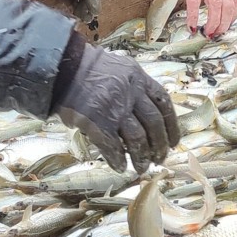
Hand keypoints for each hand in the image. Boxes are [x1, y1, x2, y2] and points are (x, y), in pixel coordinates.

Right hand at [54, 40, 179, 170]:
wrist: (62, 68)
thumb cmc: (88, 70)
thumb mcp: (119, 70)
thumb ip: (134, 89)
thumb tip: (144, 117)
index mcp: (139, 79)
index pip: (164, 104)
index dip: (171, 126)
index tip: (174, 142)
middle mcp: (131, 93)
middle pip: (154, 124)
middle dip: (159, 145)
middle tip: (160, 159)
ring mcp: (114, 108)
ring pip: (137, 138)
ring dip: (141, 156)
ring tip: (141, 168)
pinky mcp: (97, 122)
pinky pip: (112, 146)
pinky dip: (117, 159)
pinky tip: (120, 166)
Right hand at [174, 0, 236, 37]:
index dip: (234, 14)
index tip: (228, 23)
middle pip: (228, 5)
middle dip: (224, 23)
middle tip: (218, 33)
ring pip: (215, 5)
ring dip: (213, 23)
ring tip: (208, 33)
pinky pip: (194, 1)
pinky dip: (194, 16)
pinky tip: (192, 25)